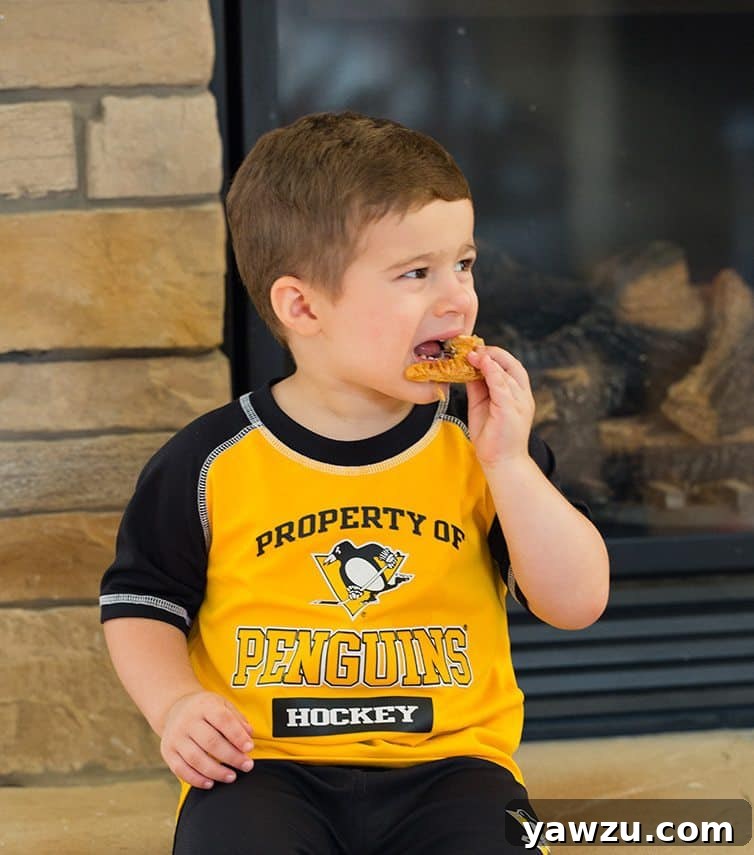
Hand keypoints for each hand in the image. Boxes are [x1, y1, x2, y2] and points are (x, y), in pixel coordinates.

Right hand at [160, 691, 253, 788]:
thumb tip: (249, 735)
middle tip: (247, 765)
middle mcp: (187, 720)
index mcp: (204, 705)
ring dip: (216, 771)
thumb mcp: (222, 705)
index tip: (249, 748)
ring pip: (196, 758)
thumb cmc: (205, 709)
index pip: (222, 720)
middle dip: (231, 757)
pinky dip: (196, 779)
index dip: (237, 735)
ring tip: (232, 776)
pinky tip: (211, 783)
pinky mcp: (167, 751)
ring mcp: (175, 737)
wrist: (174, 708)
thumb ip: (237, 719)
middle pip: (210, 742)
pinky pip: (180, 769)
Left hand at [465, 347, 534, 469]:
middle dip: (493, 353)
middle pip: (512, 364)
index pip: (511, 366)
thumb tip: (468, 368)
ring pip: (507, 373)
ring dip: (489, 360)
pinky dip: (493, 372)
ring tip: (473, 354)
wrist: (501, 462)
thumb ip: (478, 386)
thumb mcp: (482, 405)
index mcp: (517, 394)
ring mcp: (519, 403)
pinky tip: (482, 363)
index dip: (494, 355)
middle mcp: (522, 396)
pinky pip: (503, 386)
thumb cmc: (493, 437)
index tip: (476, 350)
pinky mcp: (511, 410)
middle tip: (474, 348)